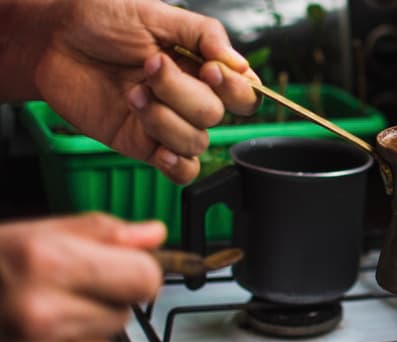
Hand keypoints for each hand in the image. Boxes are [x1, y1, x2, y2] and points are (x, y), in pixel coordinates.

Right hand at [0, 213, 164, 341]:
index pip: (144, 277)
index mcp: (46, 264)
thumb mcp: (24, 237)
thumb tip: (151, 236)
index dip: (133, 273)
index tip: (118, 273)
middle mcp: (39, 317)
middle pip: (125, 317)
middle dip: (97, 307)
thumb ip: (96, 233)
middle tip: (50, 301)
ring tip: (36, 335)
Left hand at [32, 0, 260, 183]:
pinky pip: (180, 170)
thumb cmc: (100, 19)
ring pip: (196, 141)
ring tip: (132, 95)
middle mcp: (190, 97)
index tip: (209, 69)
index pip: (244, 92)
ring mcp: (168, 123)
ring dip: (165, 120)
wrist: (52, 40)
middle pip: (215, 114)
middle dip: (182, 93)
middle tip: (148, 68)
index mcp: (201, 66)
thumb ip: (203, 34)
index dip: (234, 88)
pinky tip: (159, 149)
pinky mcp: (143, 144)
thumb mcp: (155, 14)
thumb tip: (239, 63)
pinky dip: (177, 165)